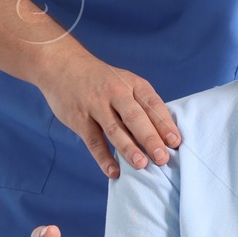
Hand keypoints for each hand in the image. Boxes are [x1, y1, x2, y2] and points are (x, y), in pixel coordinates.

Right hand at [34, 38, 180, 177]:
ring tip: (141, 165)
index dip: (165, 123)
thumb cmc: (101, 80)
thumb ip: (140, 105)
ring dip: (129, 148)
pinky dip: (103, 157)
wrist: (61, 64)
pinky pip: (93, 140)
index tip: (176, 141)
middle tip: (163, 158)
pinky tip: (114, 171)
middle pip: (135, 117)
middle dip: (150, 138)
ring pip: (115, 129)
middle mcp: (115, 92)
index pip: (152, 104)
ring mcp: (95, 105)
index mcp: (132, 84)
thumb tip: (162, 135)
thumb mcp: (124, 82)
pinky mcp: (79, 118)